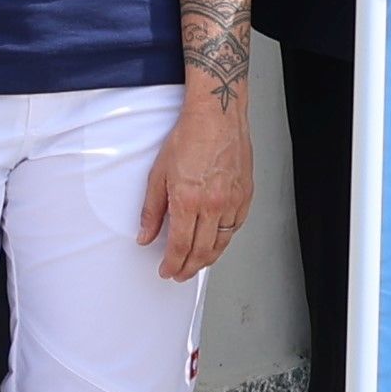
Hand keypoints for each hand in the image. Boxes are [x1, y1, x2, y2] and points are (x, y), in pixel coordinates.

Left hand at [140, 89, 256, 281]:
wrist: (217, 117)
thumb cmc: (188, 138)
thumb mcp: (158, 174)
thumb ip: (152, 210)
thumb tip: (145, 236)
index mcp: (188, 200)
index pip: (180, 246)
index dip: (172, 264)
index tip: (166, 271)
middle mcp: (213, 205)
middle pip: (202, 251)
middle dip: (189, 268)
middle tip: (179, 274)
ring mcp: (232, 202)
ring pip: (221, 243)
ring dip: (207, 259)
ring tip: (196, 264)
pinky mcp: (245, 196)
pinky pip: (235, 228)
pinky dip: (224, 240)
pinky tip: (215, 243)